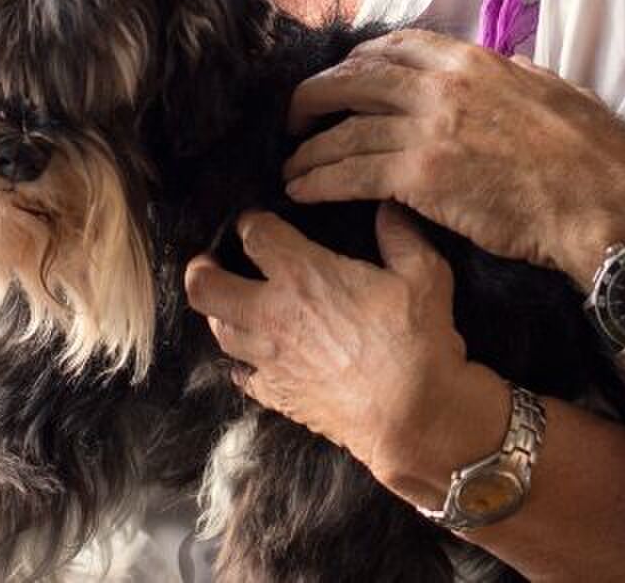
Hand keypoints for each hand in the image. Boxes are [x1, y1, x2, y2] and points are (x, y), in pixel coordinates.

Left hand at [183, 207, 505, 492]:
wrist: (412, 416)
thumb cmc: (417, 342)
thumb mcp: (424, 276)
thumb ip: (401, 235)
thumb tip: (390, 207)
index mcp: (302, 274)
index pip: (253, 233)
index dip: (250, 221)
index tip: (256, 221)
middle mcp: (272, 313)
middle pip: (204, 286)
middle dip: (200, 269)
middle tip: (212, 262)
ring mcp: (269, 358)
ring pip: (218, 331)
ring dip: (220, 314)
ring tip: (232, 306)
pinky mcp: (276, 394)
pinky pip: (241, 375)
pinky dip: (243, 364)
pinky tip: (255, 359)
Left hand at [282, 30, 624, 282]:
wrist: (602, 205)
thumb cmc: (593, 158)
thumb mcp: (558, 93)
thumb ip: (520, 77)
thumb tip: (508, 67)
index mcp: (474, 61)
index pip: (394, 45)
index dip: (357, 62)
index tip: (342, 80)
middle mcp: (442, 85)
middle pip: (353, 79)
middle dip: (315, 97)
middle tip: (295, 118)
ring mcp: (427, 128)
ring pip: (343, 130)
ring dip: (309, 148)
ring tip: (291, 167)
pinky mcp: (420, 176)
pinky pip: (349, 173)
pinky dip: (318, 180)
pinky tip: (302, 191)